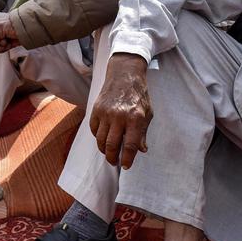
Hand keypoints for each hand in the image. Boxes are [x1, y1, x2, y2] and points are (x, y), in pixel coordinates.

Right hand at [90, 54, 151, 168]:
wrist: (124, 75)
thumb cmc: (139, 95)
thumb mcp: (148, 113)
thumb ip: (143, 133)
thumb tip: (142, 150)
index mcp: (136, 118)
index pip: (131, 145)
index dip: (128, 159)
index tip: (126, 166)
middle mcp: (119, 116)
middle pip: (112, 145)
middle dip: (113, 158)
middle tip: (115, 162)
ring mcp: (106, 112)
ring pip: (100, 140)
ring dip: (104, 150)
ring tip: (109, 153)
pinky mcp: (96, 109)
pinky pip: (93, 130)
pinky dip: (97, 137)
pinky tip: (103, 139)